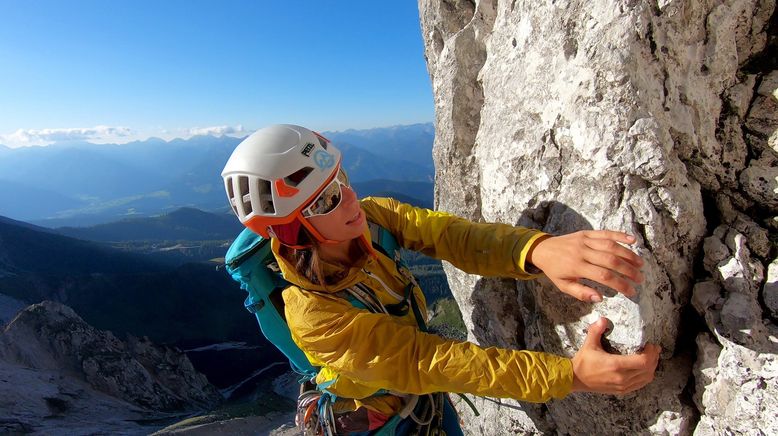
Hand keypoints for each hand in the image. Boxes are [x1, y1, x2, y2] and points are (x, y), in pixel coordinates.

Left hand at [527, 230, 643, 301]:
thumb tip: (600, 298)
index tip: (631, 291)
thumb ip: (581, 293)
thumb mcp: (563, 285)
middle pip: (611, 260)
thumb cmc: (555, 270)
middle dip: (628, 270)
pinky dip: (620, 235)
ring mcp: (585, 240)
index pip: (603, 276)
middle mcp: (582, 252)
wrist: (542, 249)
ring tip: (640, 264)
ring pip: (611, 245)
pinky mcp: (586, 233)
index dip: (620, 284)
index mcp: (576, 266)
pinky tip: (633, 240)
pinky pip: (605, 232)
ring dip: (628, 254)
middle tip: (640, 279)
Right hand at [571, 317, 660, 394]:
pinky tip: (643, 369)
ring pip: (647, 378)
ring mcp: (623, 386)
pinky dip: (646, 376)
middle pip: (649, 369)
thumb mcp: (589, 344)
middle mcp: (622, 377)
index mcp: (616, 365)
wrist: (575, 379)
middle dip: (654, 358)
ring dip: (652, 368)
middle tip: (654, 349)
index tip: (650, 344)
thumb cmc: (583, 362)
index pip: (643, 361)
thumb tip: (603, 319)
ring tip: (650, 358)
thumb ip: (596, 330)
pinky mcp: (622, 391)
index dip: (651, 353)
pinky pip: (640, 384)